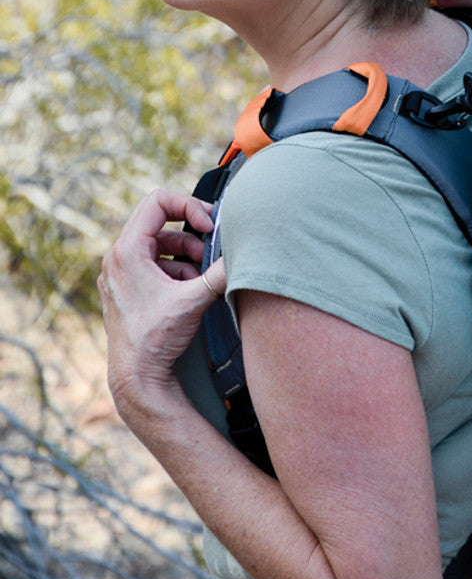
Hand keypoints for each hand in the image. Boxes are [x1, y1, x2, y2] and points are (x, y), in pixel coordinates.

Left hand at [98, 190, 225, 415]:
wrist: (137, 377)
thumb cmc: (156, 338)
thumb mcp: (195, 299)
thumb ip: (222, 272)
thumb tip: (247, 253)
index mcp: (126, 251)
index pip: (158, 201)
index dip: (189, 206)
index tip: (208, 226)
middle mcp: (117, 257)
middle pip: (160, 221)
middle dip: (190, 233)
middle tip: (211, 246)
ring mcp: (120, 273)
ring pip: (159, 244)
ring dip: (186, 255)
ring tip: (201, 277)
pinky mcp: (127, 288)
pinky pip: (154, 264)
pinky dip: (175, 270)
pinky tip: (189, 290)